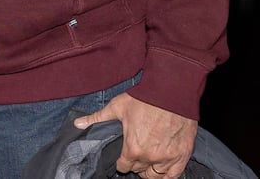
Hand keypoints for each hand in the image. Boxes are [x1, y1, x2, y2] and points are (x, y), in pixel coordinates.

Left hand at [73, 93, 195, 178]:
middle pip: (139, 171)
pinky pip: (174, 175)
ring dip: (150, 170)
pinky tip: (163, 167)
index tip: (123, 156)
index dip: (122, 161)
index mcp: (133, 148)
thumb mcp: (117, 107)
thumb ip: (97, 118)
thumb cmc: (144, 98)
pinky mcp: (183, 154)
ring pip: (156, 176)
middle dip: (135, 163)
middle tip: (136, 154)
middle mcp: (150, 157)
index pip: (124, 167)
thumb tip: (77, 124)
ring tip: (148, 160)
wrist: (171, 90)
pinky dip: (167, 174)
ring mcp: (168, 158)